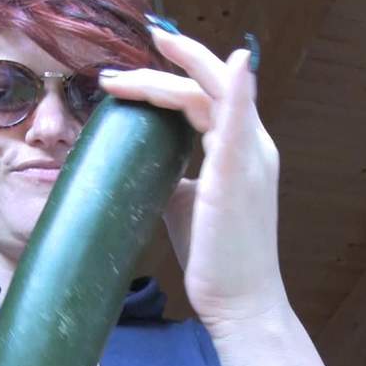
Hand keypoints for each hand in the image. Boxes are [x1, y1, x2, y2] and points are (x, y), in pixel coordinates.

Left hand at [100, 26, 287, 333]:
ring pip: (212, 92)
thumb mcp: (189, 202)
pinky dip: (236, 88)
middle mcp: (252, 145)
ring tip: (117, 78)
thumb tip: (140, 158)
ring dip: (163, 78)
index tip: (133, 72)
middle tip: (114, 72)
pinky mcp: (237, 177)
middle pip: (210, 82)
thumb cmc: (216, 256)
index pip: (209, 94)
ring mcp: (249, 157)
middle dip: (163, 66)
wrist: (241, 302)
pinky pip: (238, 121)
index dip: (174, 75)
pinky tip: (231, 64)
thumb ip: (174, 171)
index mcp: (241, 149)